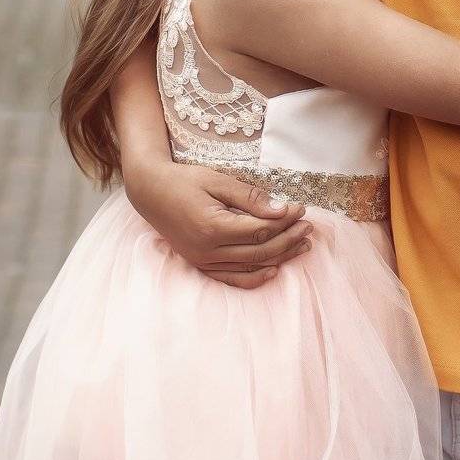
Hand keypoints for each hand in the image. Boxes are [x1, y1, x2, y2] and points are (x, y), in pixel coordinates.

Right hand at [124, 158, 313, 288]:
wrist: (150, 193)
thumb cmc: (185, 181)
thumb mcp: (217, 180)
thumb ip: (250, 197)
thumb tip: (281, 210)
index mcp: (213, 227)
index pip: (260, 230)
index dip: (285, 221)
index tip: (301, 209)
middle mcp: (208, 250)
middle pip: (260, 251)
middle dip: (289, 239)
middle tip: (309, 227)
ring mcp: (203, 261)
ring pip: (251, 266)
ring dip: (280, 257)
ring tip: (303, 245)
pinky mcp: (200, 265)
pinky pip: (232, 278)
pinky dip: (255, 277)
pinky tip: (275, 270)